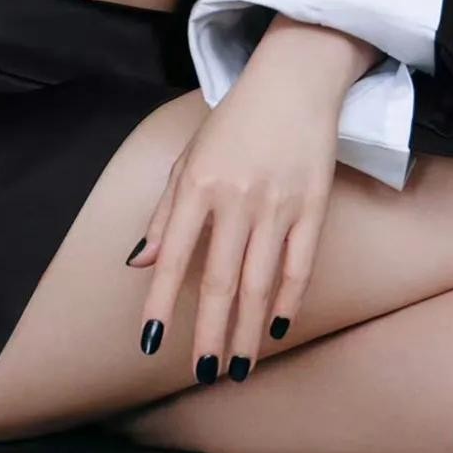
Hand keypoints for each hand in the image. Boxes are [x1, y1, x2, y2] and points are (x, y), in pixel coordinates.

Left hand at [126, 44, 343, 379]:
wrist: (295, 80)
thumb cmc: (234, 122)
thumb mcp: (188, 158)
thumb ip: (165, 214)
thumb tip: (140, 263)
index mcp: (198, 187)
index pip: (173, 258)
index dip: (160, 303)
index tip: (150, 343)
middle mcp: (236, 200)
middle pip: (219, 281)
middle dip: (209, 333)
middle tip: (202, 372)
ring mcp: (278, 206)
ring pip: (259, 283)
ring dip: (246, 330)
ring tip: (236, 367)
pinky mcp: (313, 207)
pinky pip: (299, 265)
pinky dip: (287, 300)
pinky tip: (275, 329)